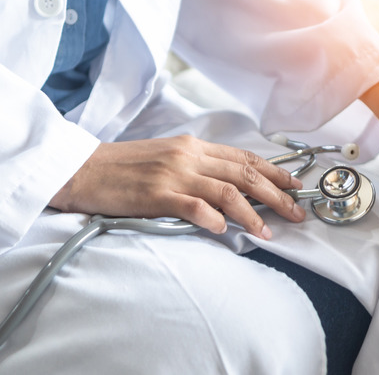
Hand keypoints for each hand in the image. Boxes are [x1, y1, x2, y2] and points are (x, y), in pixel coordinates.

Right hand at [50, 135, 305, 238]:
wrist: (80, 169)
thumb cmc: (123, 167)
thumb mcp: (167, 157)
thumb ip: (199, 167)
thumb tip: (231, 185)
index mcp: (193, 147)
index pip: (244, 158)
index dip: (275, 172)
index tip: (295, 186)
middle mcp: (189, 157)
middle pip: (245, 175)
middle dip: (277, 195)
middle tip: (297, 212)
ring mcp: (173, 175)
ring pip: (227, 192)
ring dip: (253, 213)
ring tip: (268, 231)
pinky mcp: (156, 195)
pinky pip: (193, 206)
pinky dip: (213, 218)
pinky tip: (224, 230)